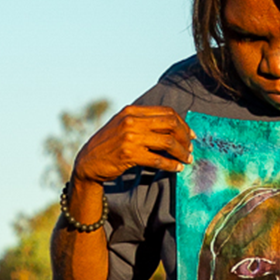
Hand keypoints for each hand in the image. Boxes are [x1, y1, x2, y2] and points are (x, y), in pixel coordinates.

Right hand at [71, 106, 192, 184]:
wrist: (88, 161)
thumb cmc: (109, 145)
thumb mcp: (123, 125)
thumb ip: (143, 122)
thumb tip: (172, 126)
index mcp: (132, 111)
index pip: (167, 112)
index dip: (183, 124)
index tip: (190, 135)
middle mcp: (131, 121)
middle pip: (171, 125)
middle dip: (185, 137)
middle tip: (190, 149)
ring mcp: (130, 137)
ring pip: (167, 142)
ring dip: (181, 152)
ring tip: (187, 160)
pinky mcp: (129, 154)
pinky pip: (158, 159)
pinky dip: (171, 165)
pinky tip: (177, 169)